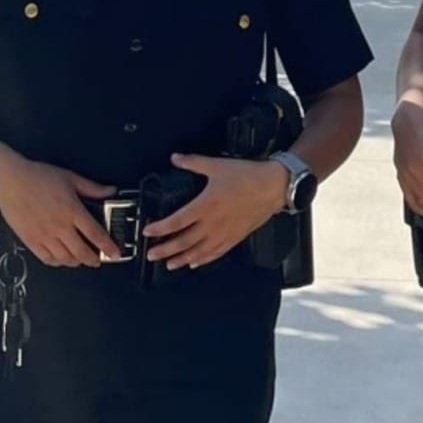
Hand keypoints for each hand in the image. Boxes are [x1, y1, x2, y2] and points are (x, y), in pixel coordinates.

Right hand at [0, 160, 119, 266]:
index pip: (95, 234)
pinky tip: (60, 260)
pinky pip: (45, 258)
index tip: (115, 254)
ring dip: (76, 262)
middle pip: (81, 251)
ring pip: (64, 258)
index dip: (107, 247)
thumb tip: (111, 191)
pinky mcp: (29, 239)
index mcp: (72, 211)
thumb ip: (92, 188)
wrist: (10, 180)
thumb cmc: (39, 177)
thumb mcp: (71, 178)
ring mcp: (43, 235)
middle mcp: (59, 227)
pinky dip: (56, 262)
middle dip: (93, 260)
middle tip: (98, 261)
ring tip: (81, 260)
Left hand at [139, 154, 285, 269]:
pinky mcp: (236, 237)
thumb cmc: (248, 176)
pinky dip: (204, 259)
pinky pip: (217, 252)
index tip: (148, 232)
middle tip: (151, 255)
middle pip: (184, 241)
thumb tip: (176, 158)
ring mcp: (225, 233)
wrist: (275, 186)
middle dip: (165, 250)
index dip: (160, 228)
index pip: (177, 221)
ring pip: (199, 251)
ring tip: (169, 264)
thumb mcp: (217, 166)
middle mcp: (213, 223)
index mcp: (206, 205)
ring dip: (182, 259)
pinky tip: (196, 263)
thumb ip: (194, 163)